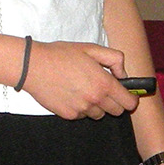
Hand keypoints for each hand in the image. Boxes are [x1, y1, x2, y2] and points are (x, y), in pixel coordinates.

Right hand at [23, 41, 137, 119]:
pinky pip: (82, 116)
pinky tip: (72, 94)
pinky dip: (81, 108)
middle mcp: (95, 99)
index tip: (128, 96)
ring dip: (96, 106)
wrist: (33, 66)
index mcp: (104, 83)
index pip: (128, 102)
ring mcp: (81, 109)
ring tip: (84, 89)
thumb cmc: (61, 55)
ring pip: (98, 115)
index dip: (130, 99)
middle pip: (116, 112)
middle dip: (114, 102)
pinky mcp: (68, 115)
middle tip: (104, 90)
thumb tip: (123, 74)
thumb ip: (114, 59)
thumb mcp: (91, 49)